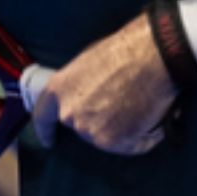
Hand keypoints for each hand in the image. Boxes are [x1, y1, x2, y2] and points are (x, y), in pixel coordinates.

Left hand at [31, 14, 178, 154]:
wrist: (153, 56)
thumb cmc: (125, 49)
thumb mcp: (89, 61)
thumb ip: (79, 85)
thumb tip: (89, 95)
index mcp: (60, 89)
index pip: (43, 117)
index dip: (46, 130)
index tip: (50, 140)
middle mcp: (70, 114)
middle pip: (82, 126)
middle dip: (98, 120)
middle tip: (122, 104)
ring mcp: (92, 131)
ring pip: (107, 136)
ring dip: (122, 127)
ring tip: (140, 103)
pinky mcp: (116, 143)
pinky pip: (131, 145)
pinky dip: (142, 136)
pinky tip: (151, 116)